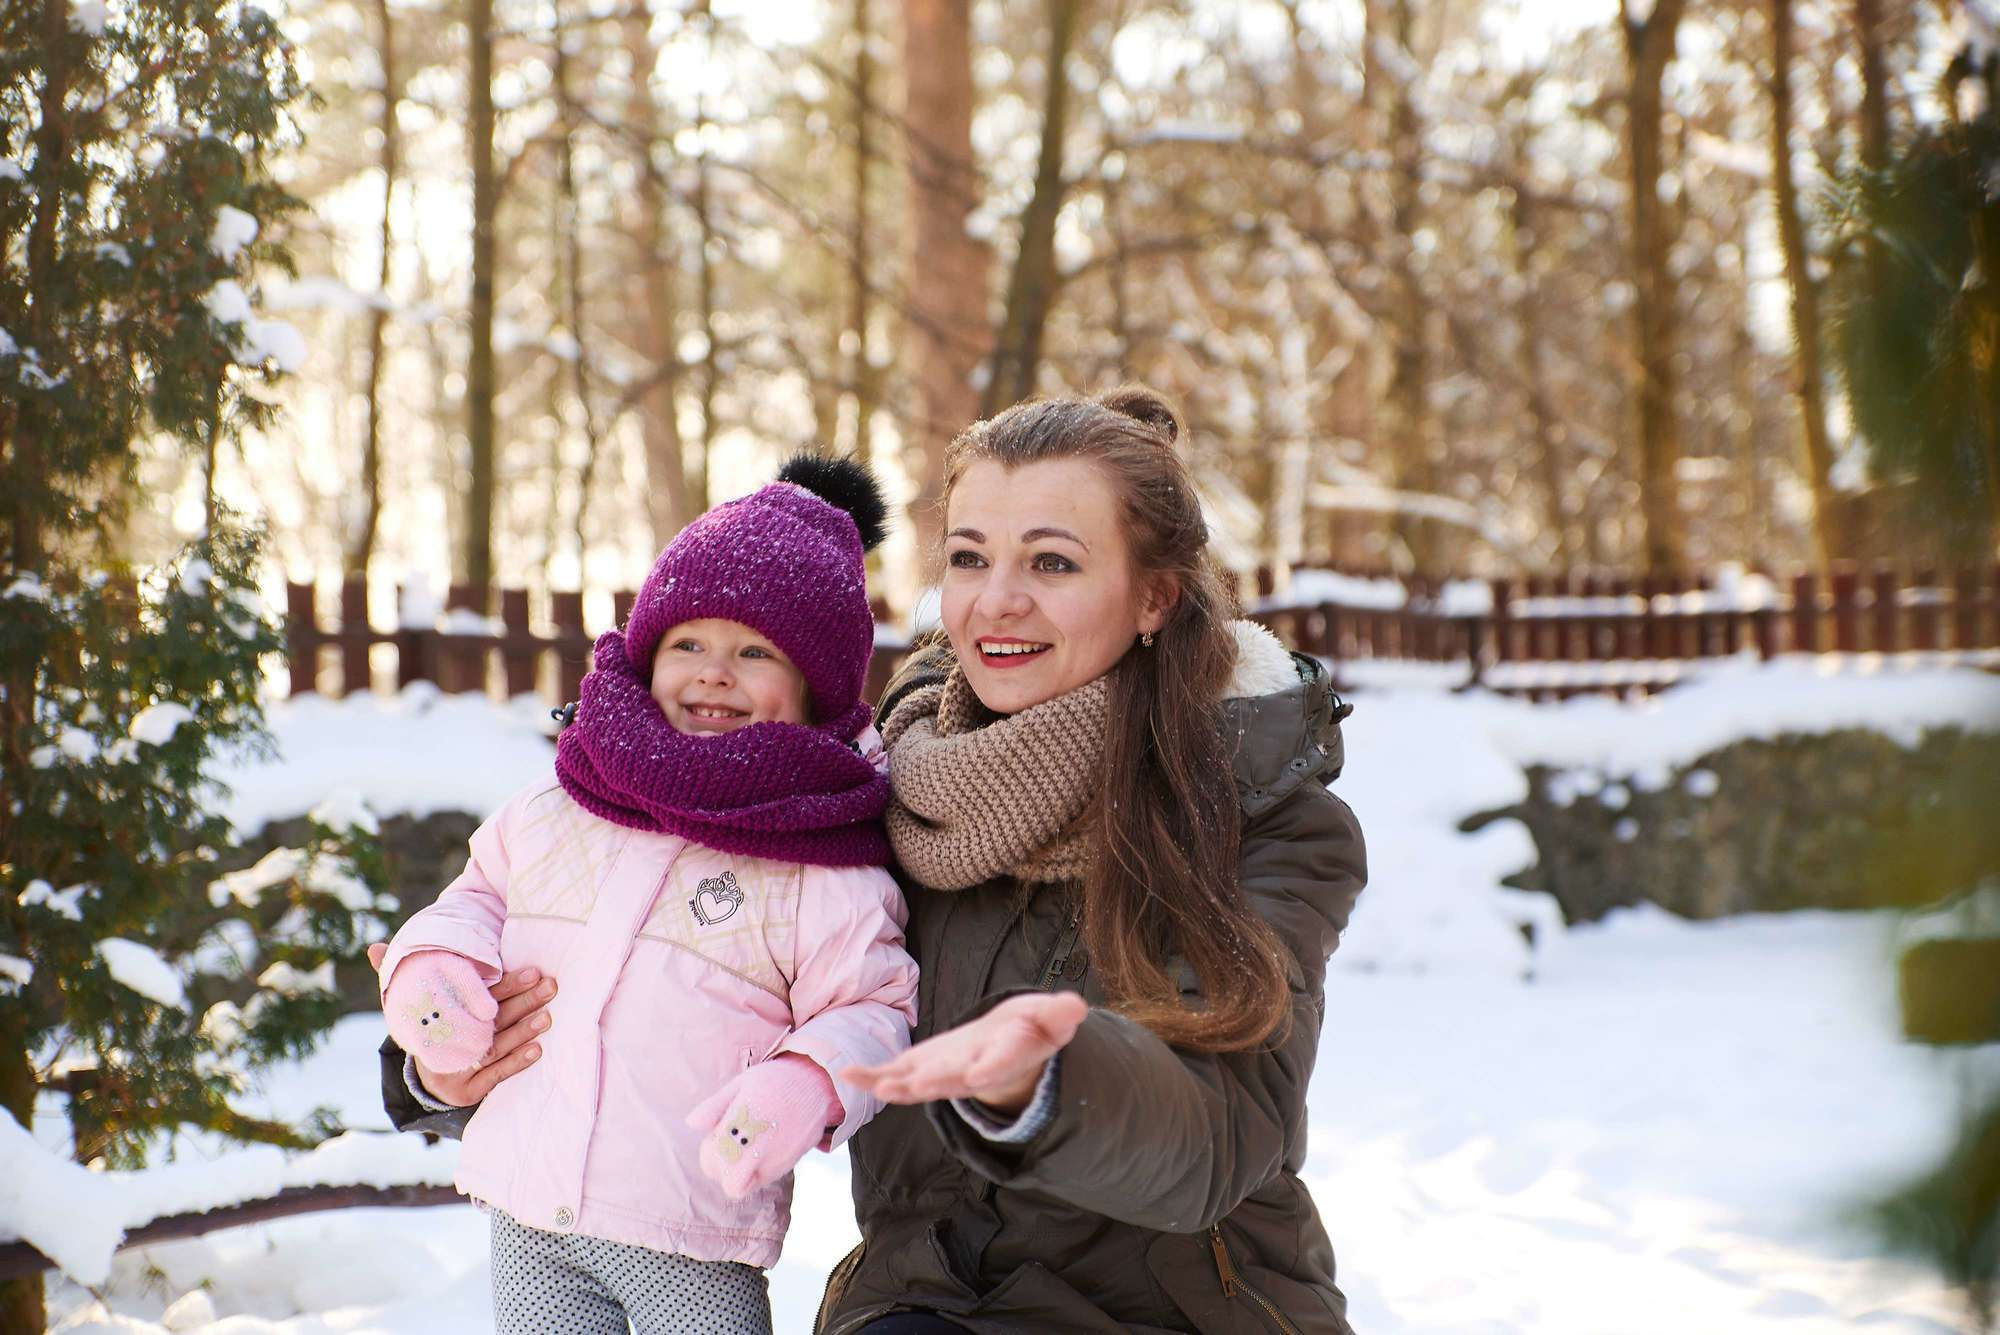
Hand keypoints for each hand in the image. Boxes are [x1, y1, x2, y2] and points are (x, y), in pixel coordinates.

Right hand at [368, 942, 554, 1105]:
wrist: (429, 1082)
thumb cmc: (432, 1031)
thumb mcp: (415, 1005)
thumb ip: (400, 976)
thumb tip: (373, 947)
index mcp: (443, 1017)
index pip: (479, 997)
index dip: (507, 984)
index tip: (534, 970)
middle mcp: (451, 1042)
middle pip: (493, 1020)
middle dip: (524, 1001)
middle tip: (552, 986)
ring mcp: (460, 1068)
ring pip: (496, 1047)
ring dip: (524, 1031)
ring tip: (549, 1016)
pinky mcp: (468, 1091)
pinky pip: (495, 1076)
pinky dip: (516, 1063)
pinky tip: (537, 1050)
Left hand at [685, 1054, 840, 1198]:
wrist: (817, 1083)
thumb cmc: (774, 1080)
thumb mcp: (741, 1083)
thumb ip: (714, 1105)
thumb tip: (691, 1124)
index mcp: (741, 1124)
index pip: (712, 1162)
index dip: (709, 1155)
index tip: (717, 1138)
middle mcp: (759, 1147)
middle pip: (730, 1184)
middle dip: (724, 1173)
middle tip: (730, 1151)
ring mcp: (777, 1158)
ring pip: (750, 1184)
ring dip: (743, 1172)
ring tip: (750, 1145)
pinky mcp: (791, 1162)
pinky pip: (767, 1177)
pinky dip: (760, 1169)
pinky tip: (766, 1145)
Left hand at [841, 992, 1087, 1114]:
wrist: (1006, 1051)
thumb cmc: (1030, 1030)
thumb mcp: (1051, 1019)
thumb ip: (1060, 1015)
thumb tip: (1076, 1007)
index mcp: (1006, 1057)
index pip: (1000, 1064)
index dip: (991, 1068)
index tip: (979, 1074)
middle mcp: (972, 1072)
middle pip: (955, 1080)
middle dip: (936, 1081)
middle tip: (918, 1084)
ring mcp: (944, 1074)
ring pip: (920, 1085)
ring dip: (900, 1085)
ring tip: (879, 1084)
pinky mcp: (921, 1069)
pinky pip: (895, 1074)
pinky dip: (873, 1075)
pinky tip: (849, 1074)